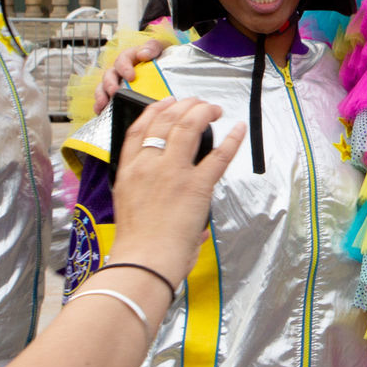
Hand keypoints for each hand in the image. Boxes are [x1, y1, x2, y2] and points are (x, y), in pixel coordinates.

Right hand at [93, 39, 169, 113]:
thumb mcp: (158, 49)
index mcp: (129, 57)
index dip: (124, 68)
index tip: (131, 77)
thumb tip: (143, 54)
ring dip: (101, 95)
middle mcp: (120, 70)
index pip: (122, 59)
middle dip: (110, 84)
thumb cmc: (159, 57)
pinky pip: (104, 98)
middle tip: (114, 92)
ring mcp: (117, 82)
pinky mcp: (116, 94)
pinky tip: (100, 111)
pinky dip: (100, 105)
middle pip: (109, 75)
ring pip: (103, 87)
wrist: (165, 67)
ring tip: (103, 104)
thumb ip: (152, 47)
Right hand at [108, 97, 246, 285]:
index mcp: (128, 172)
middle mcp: (148, 166)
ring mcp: (172, 173)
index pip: (137, 129)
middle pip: (165, 120)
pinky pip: (219, 155)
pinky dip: (232, 139)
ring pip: (188, 126)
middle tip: (196, 102)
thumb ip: (150, 202)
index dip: (154, 111)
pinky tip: (238, 129)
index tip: (166, 103)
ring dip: (203, 112)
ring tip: (214, 109)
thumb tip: (183, 215)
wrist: (142, 263)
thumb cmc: (136, 246)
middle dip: (183, 106)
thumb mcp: (131, 212)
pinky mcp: (197, 185)